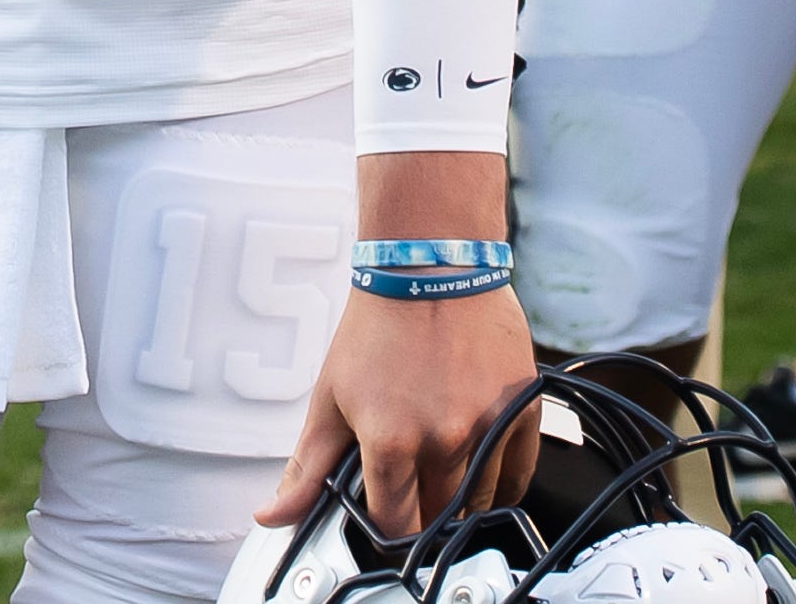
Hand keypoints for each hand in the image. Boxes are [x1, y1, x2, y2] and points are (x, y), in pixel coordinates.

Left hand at [264, 285, 540, 536]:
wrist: (431, 265)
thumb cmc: (377, 327)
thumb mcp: (330, 397)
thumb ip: (306, 468)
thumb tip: (272, 517)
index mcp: (390, 443)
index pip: (393, 526)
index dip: (387, 529)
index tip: (388, 515)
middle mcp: (444, 440)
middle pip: (439, 519)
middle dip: (424, 515)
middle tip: (416, 491)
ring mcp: (488, 426)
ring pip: (480, 501)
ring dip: (462, 499)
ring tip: (445, 468)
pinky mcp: (523, 408)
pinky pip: (519, 474)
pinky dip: (502, 482)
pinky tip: (483, 468)